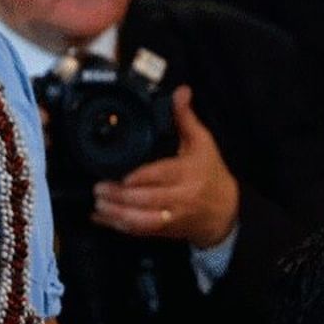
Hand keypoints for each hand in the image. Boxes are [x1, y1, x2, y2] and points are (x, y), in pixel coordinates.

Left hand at [92, 85, 240, 247]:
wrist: (225, 212)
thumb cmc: (211, 174)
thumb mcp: (203, 143)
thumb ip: (185, 118)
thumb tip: (181, 91)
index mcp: (187, 173)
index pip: (161, 176)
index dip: (139, 178)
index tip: (120, 176)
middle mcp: (180, 197)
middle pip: (146, 200)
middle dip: (119, 196)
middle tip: (98, 187)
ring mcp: (172, 216)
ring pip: (141, 220)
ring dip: (117, 213)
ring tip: (99, 203)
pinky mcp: (164, 230)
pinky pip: (138, 231)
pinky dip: (117, 226)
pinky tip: (102, 218)